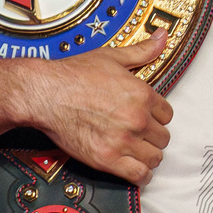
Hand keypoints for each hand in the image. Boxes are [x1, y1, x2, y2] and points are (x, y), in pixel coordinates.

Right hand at [14, 29, 174, 182]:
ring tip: (136, 151)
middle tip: (139, 134)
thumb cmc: (73, 75)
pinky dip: (141, 175)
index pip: (168, 115)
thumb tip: (162, 37)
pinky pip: (139, 175)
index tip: (147, 118)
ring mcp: (123, 141)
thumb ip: (142, 51)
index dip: (157, 117)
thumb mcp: (111, 57)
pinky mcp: (107, 159)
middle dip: (152, 136)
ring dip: (147, 155)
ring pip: (154, 158)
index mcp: (142, 95)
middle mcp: (136, 119)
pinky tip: (134, 168)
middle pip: (163, 138)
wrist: (45, 93)